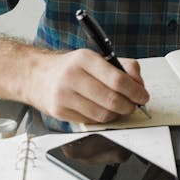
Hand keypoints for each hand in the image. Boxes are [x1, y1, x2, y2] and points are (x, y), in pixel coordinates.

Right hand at [26, 50, 148, 124]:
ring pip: (103, 114)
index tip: (143, 96)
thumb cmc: (69, 67)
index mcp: (85, 59)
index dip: (135, 91)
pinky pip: (90, 121)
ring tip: (119, 108)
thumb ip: (121, 67)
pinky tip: (102, 111)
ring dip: (117, 114)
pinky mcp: (60, 111)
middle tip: (134, 105)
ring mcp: (64, 95)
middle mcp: (73, 76)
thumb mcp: (94, 58)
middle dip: (129, 106)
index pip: (117, 80)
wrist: (36, 76)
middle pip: (112, 100)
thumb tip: (139, 84)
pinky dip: (102, 119)